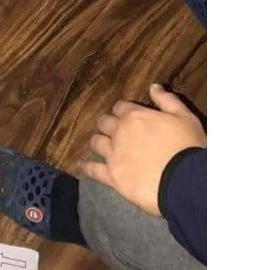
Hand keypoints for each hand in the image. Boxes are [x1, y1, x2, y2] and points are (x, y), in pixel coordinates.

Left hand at [80, 84, 205, 215]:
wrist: (186, 182)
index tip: (126, 117)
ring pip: (96, 142)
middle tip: (113, 131)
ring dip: (98, 141)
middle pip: (104, 123)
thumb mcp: (185, 118)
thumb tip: (153, 86)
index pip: (120, 107)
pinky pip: (93, 170)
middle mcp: (119, 132)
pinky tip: (82, 164)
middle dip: (108, 125)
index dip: (122, 111)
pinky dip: (86, 166)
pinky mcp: (112, 176)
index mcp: (135, 116)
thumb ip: (167, 100)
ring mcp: (113, 154)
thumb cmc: (188, 147)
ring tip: (100, 145)